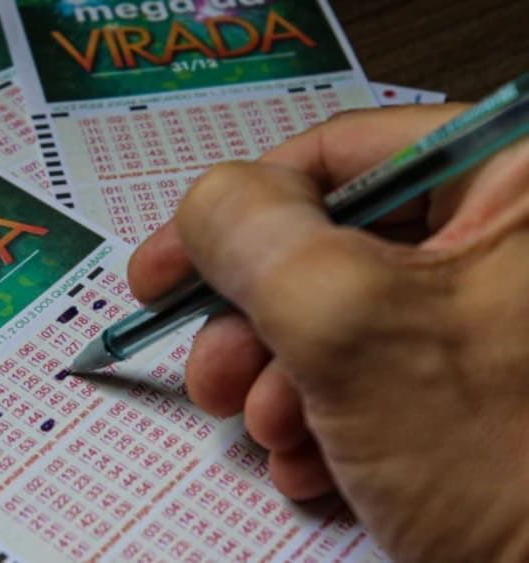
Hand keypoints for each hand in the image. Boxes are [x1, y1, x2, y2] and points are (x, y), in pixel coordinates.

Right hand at [129, 105, 528, 561]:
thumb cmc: (504, 464)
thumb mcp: (348, 326)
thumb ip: (255, 237)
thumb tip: (210, 202)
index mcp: (513, 178)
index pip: (337, 153)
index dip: (231, 211)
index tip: (164, 270)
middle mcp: (509, 236)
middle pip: (330, 243)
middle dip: (254, 322)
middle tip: (214, 376)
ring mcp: (495, 313)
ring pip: (341, 316)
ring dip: (279, 382)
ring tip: (273, 435)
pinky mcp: (481, 380)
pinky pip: (376, 370)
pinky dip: (323, 417)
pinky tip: (313, 464)